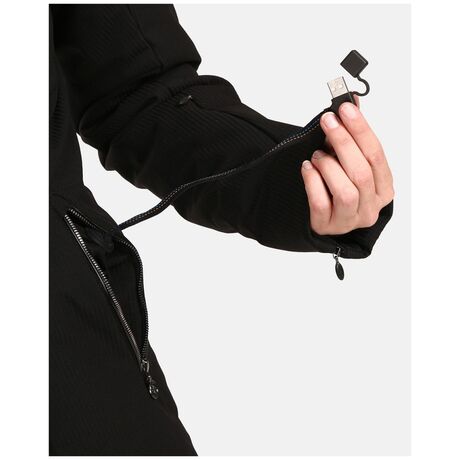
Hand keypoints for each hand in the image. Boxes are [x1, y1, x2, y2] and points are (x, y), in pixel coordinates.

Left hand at [300, 99, 393, 234]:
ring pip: (345, 191)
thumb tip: (352, 101)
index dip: (361, 130)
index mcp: (383, 189)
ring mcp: (349, 220)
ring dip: (329, 166)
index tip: (345, 109)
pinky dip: (312, 182)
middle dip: (343, 142)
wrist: (320, 218)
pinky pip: (321, 203)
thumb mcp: (348, 162)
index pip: (376, 155)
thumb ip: (353, 136)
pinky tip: (307, 169)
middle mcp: (371, 207)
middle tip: (328, 122)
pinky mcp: (327, 226)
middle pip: (362, 172)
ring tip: (317, 155)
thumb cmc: (337, 187)